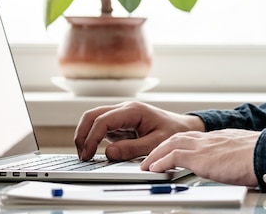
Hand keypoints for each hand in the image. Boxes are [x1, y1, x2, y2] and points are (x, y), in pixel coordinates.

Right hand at [74, 101, 204, 160]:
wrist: (183, 127)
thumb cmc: (173, 132)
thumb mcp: (156, 143)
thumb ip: (132, 149)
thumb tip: (108, 153)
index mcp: (132, 110)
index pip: (103, 120)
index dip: (91, 138)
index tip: (87, 154)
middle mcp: (124, 109)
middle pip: (92, 115)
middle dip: (82, 134)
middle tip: (81, 155)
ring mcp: (121, 115)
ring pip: (94, 119)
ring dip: (86, 135)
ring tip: (85, 155)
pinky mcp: (120, 123)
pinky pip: (101, 127)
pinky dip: (93, 138)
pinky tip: (93, 152)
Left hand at [140, 129, 259, 186]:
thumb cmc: (262, 156)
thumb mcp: (246, 154)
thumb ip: (237, 157)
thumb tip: (240, 167)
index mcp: (220, 137)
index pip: (194, 137)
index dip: (180, 144)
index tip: (172, 150)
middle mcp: (210, 138)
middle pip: (178, 137)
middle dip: (163, 147)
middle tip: (152, 157)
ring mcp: (204, 146)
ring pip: (171, 144)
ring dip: (156, 154)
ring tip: (147, 164)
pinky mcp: (200, 157)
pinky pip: (173, 157)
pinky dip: (161, 162)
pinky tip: (154, 169)